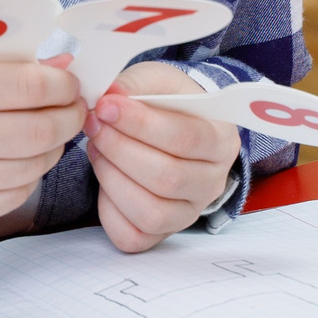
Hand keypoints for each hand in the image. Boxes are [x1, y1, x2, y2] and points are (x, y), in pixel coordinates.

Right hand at [0, 55, 82, 240]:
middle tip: (73, 106)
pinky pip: (15, 195)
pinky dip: (29, 174)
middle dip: (70, 116)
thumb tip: (63, 64)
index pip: (31, 88)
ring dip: (53, 146)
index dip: (64, 83)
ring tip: (48, 129)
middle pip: (41, 131)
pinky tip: (20, 157)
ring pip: (34, 166)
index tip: (71, 81)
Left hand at [83, 60, 243, 251]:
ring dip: (113, 179)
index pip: (187, 138)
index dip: (142, 124)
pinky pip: (134, 237)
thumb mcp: (158, 81)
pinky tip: (104, 180)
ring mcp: (189, 212)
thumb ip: (136, 83)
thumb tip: (112, 96)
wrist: (171, 131)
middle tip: (94, 125)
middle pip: (168, 178)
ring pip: (152, 213)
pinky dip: (110, 211)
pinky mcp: (162, 234)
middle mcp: (213, 182)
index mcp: (222, 140)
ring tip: (97, 149)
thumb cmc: (166, 105)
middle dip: (121, 149)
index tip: (106, 106)